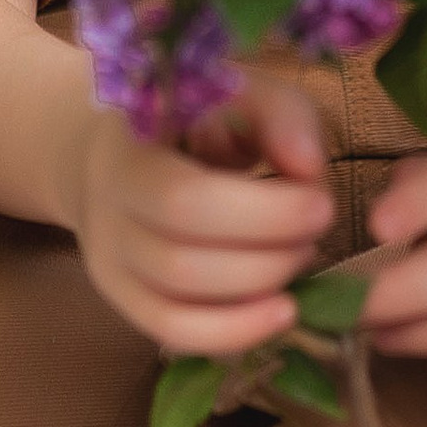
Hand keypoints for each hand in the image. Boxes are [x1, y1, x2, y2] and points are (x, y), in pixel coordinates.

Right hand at [65, 72, 334, 355]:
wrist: (122, 150)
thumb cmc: (197, 116)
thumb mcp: (242, 92)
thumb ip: (281, 116)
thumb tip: (309, 169)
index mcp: (128, 147)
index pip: (183, 199)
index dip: (261, 214)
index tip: (320, 204)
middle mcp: (105, 211)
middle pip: (179, 262)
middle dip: (265, 256)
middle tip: (314, 233)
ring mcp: (108, 263)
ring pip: (176, 307)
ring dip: (254, 292)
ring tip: (298, 258)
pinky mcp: (124, 300)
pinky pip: (174, 334)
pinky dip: (232, 334)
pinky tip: (279, 314)